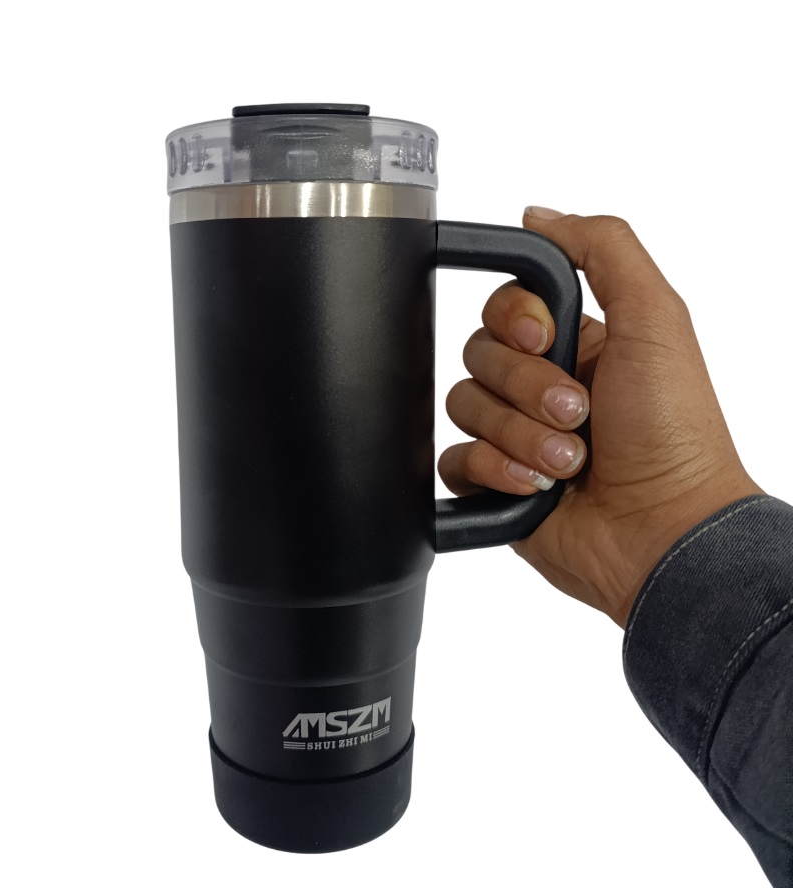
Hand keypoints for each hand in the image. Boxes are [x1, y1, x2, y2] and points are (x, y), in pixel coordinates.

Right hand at [438, 208, 761, 626]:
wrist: (665, 532)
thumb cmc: (675, 433)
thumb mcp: (657, 319)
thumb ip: (604, 251)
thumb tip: (538, 216)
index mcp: (574, 343)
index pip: (502, 307)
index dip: (514, 322)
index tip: (545, 340)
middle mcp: (538, 386)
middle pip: (477, 356)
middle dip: (527, 388)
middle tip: (577, 414)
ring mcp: (514, 436)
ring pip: (464, 408)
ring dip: (519, 436)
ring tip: (569, 461)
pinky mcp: (494, 482)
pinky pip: (454, 461)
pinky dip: (493, 471)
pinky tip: (534, 487)